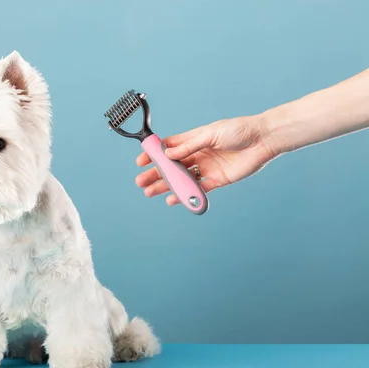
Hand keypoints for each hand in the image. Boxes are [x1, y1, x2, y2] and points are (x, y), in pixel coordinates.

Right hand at [135, 115, 276, 204]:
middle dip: (156, 174)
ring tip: (150, 192)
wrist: (263, 140)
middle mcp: (198, 154)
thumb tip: (168, 153)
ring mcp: (206, 168)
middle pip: (172, 166)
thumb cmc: (239, 130)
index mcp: (194, 139)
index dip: (154, 154)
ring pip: (182, 179)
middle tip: (141, 182)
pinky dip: (186, 195)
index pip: (168, 147)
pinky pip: (199, 189)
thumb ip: (189, 146)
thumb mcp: (210, 134)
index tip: (141, 161)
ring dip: (166, 186)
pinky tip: (173, 199)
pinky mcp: (217, 180)